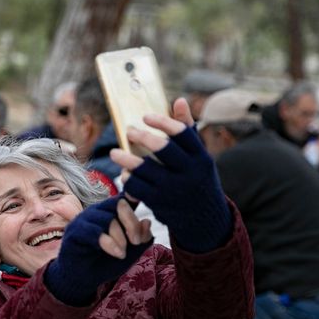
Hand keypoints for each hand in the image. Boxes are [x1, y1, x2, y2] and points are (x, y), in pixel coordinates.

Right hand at [45, 195, 152, 305]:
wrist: (85, 278)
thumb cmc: (107, 261)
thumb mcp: (132, 252)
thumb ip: (142, 238)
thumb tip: (147, 221)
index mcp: (112, 212)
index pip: (125, 197)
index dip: (134, 193)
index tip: (140, 200)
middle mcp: (98, 211)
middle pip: (119, 204)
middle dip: (132, 223)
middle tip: (136, 242)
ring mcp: (84, 219)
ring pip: (108, 219)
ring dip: (120, 238)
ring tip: (122, 253)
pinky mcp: (74, 231)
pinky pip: (94, 231)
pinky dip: (109, 243)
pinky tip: (116, 253)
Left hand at [111, 98, 231, 253]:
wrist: (204, 218)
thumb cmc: (196, 178)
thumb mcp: (198, 156)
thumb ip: (187, 129)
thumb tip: (180, 100)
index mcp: (201, 157)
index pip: (183, 134)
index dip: (163, 122)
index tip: (145, 117)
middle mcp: (190, 172)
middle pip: (163, 149)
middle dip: (142, 137)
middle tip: (129, 131)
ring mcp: (175, 189)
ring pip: (145, 170)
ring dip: (126, 160)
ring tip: (114, 152)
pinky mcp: (160, 203)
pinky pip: (138, 188)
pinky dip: (129, 180)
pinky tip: (125, 174)